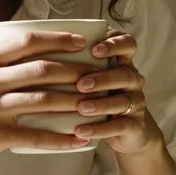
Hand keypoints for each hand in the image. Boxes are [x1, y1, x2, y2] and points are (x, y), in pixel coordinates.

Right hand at [0, 29, 101, 174]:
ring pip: (43, 101)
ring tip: (96, 102)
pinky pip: (35, 136)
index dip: (58, 40)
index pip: (27, 42)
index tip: (82, 43)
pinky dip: (61, 138)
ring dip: (74, 101)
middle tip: (97, 74)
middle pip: (41, 70)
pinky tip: (80, 139)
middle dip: (75, 70)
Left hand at [70, 30, 161, 155]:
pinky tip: (81, 131)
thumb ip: (74, 61)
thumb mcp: (90, 76)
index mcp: (122, 61)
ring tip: (81, 108)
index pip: (127, 43)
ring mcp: (136, 102)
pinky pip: (121, 126)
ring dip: (101, 104)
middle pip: (126, 73)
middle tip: (81, 84)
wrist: (123, 131)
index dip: (114, 44)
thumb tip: (39, 46)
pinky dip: (100, 129)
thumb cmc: (98, 95)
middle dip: (102, 78)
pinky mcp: (135, 125)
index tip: (94, 49)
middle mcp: (133, 79)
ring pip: (124, 100)